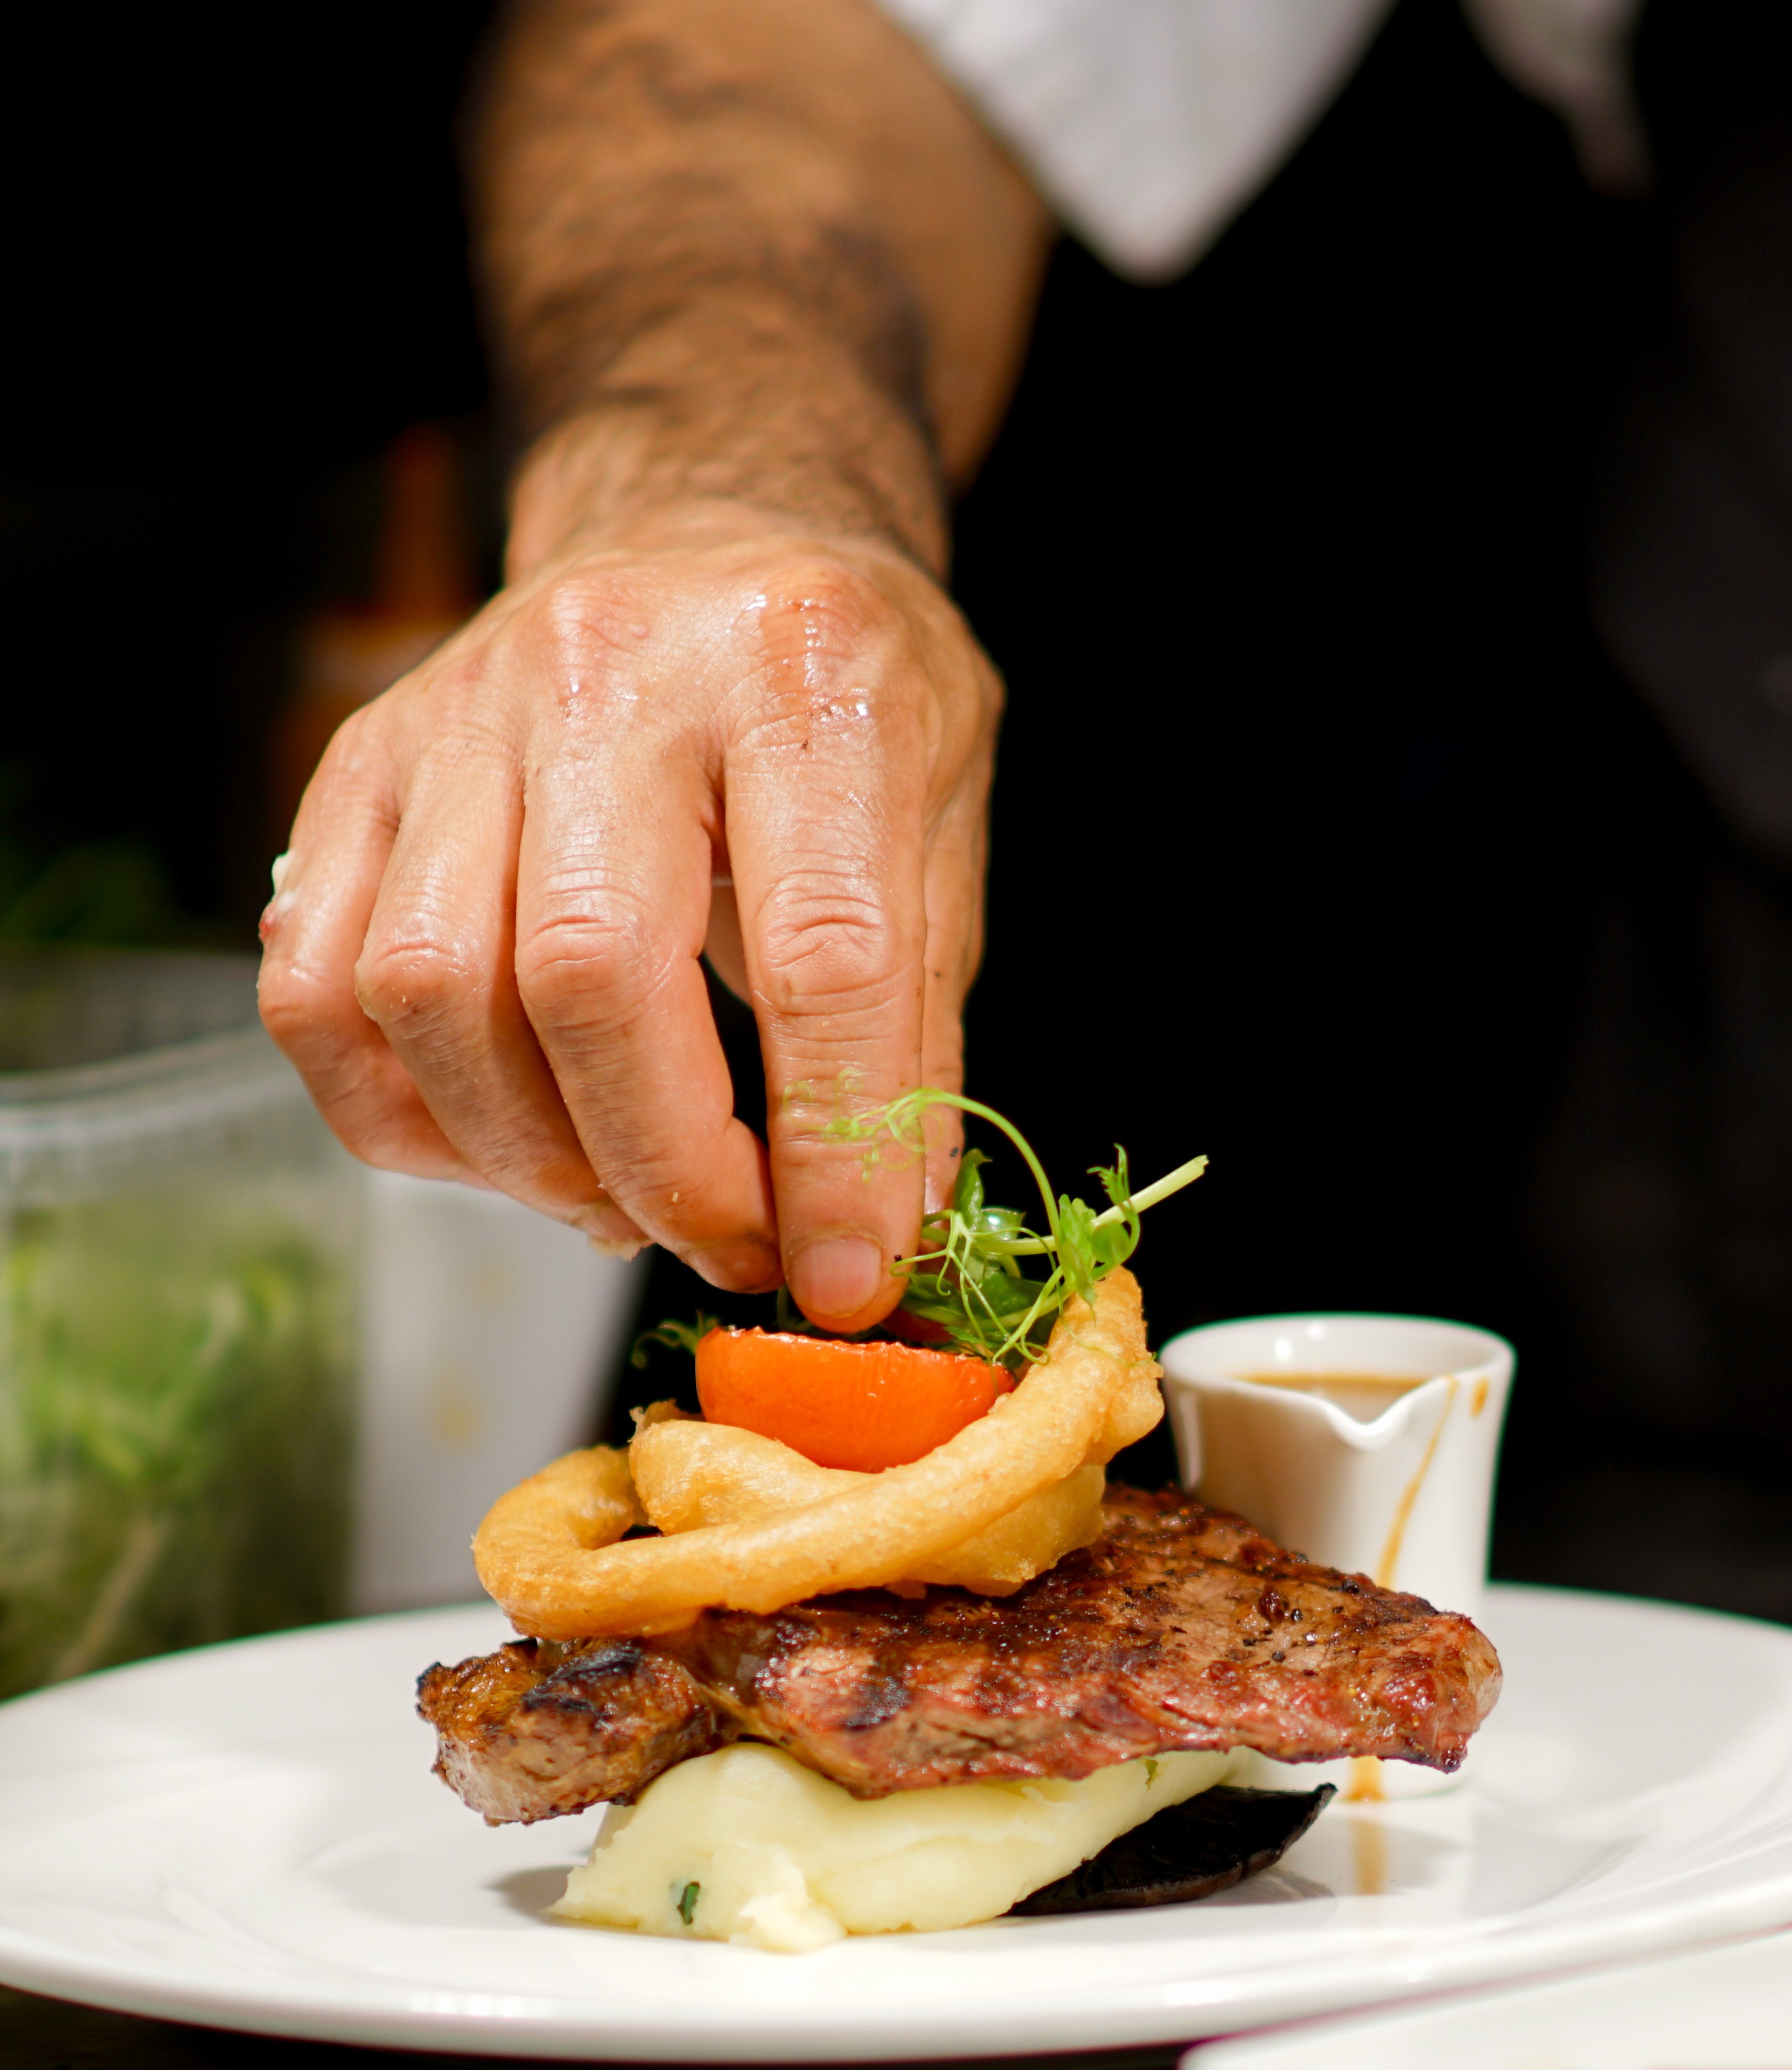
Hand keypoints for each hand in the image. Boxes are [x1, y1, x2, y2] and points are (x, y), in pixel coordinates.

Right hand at [258, 508, 998, 1327]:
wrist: (701, 534)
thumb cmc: (833, 690)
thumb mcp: (941, 818)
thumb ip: (914, 1028)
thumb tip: (872, 1238)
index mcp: (797, 669)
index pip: (820, 957)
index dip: (834, 1152)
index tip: (847, 1279)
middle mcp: (608, 671)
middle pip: (584, 976)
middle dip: (664, 1170)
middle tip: (729, 1242)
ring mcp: (454, 716)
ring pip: (428, 995)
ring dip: (531, 1158)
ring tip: (621, 1193)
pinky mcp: (354, 772)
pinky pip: (315, 996)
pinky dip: (406, 1121)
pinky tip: (506, 1140)